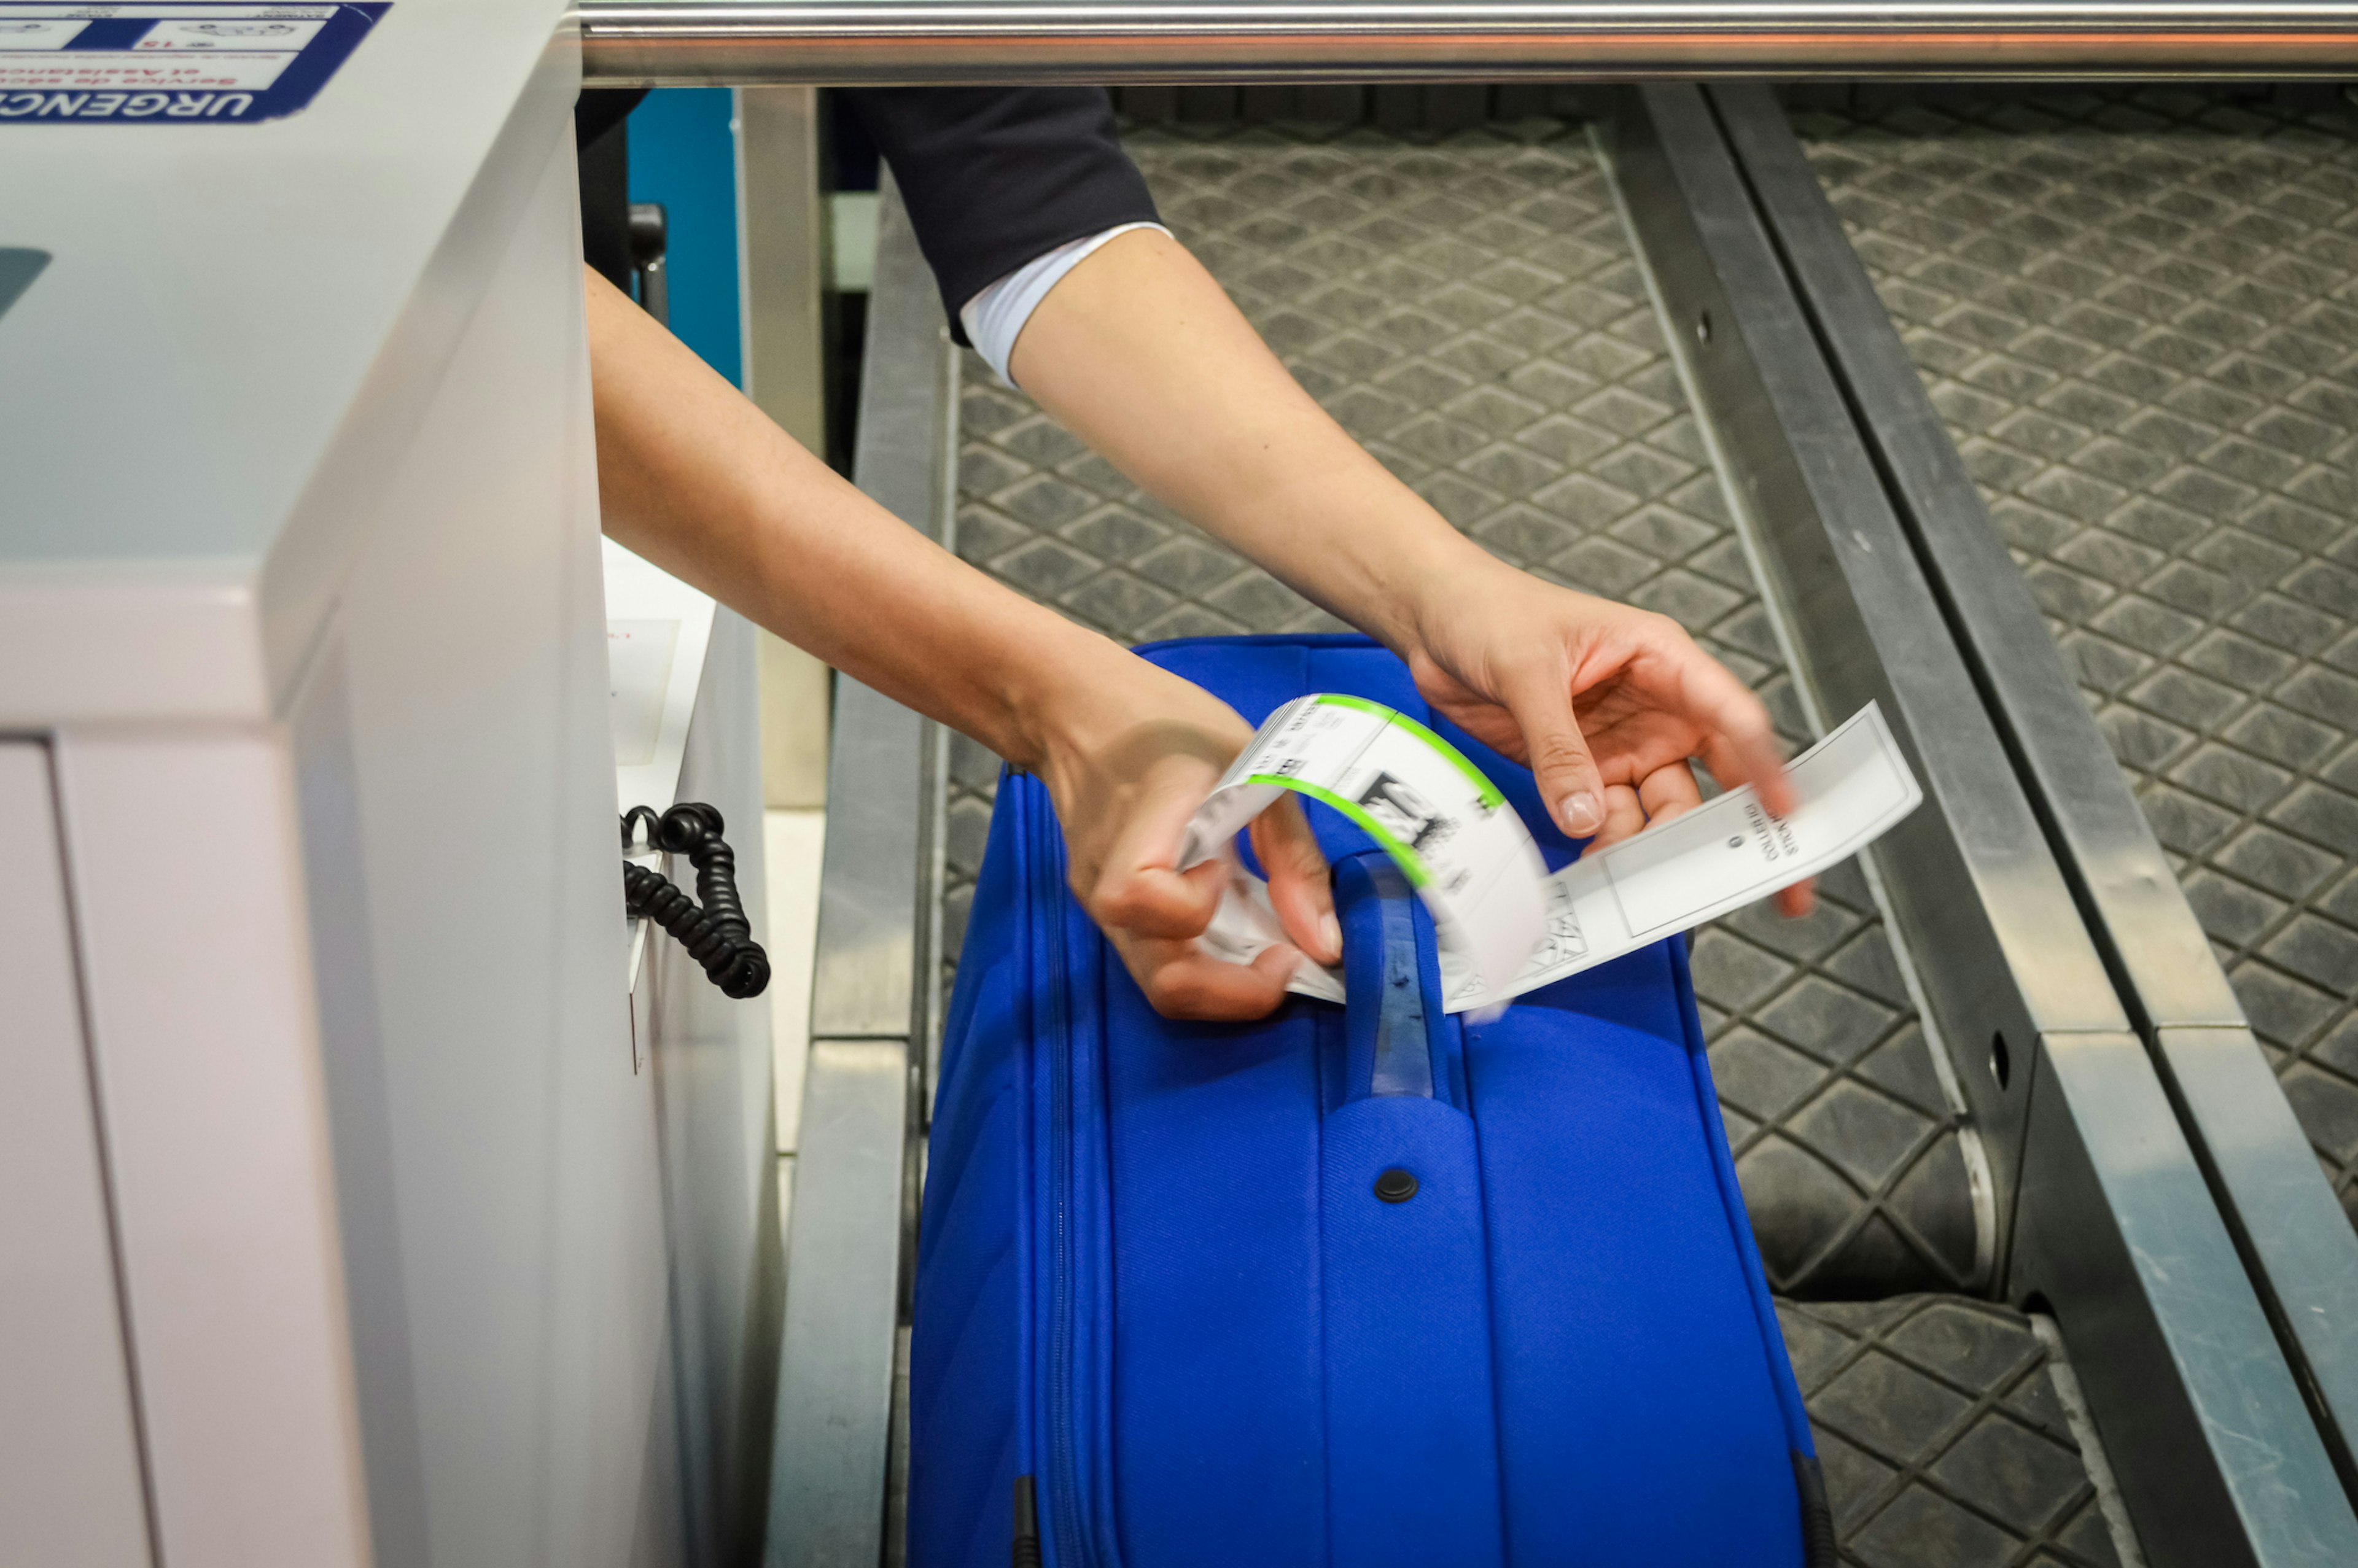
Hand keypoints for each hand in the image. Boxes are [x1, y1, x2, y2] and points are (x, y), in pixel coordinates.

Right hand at [1032, 654, 1340, 1018]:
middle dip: (1235, 992)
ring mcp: (1100, 904)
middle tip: (1285, 961)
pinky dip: (1205, 963)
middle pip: (1160, 979)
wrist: (1081, 711)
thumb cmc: (1169, 723)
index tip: (1227, 870)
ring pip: (1159, 984)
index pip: (1140, 898)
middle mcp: (1107, 880)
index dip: (1194, 903)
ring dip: (1225, 986)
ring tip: (1268, 951)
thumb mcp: (1251, 761)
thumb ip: (1292, 854)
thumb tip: (1325, 943)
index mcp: (1138, 826)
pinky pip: (1157, 960)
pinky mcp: (1109, 913)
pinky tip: (1235, 930)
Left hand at [1401, 556, 1813, 915]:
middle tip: (1741, 881)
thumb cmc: (1490, 610)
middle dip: (1729, 828)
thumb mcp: (1526, 670)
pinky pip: (1607, 818)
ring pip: (1658, 809)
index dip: (1766, 766)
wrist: (1434, 623)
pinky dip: (1605, 845)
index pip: (1731, 715)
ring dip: (1648, 845)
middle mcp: (1653, 707)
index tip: (1785, 813)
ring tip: (1631, 875)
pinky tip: (1595, 864)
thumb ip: (1558, 745)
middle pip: (1712, 776)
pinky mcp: (1581, 770)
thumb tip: (1584, 814)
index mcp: (1661, 659)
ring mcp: (1620, 743)